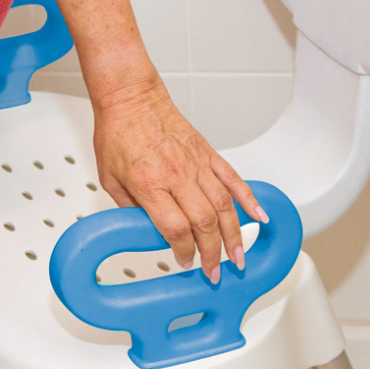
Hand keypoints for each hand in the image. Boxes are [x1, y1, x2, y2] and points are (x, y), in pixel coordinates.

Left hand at [91, 76, 269, 283]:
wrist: (131, 98)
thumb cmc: (118, 134)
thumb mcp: (110, 180)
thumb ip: (130, 209)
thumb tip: (146, 231)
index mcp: (150, 184)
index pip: (175, 228)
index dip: (183, 251)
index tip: (185, 262)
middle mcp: (177, 174)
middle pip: (204, 222)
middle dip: (213, 253)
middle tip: (215, 270)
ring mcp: (196, 163)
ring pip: (224, 205)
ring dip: (234, 235)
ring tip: (239, 256)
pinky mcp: (207, 153)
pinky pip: (233, 179)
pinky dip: (249, 199)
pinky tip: (259, 217)